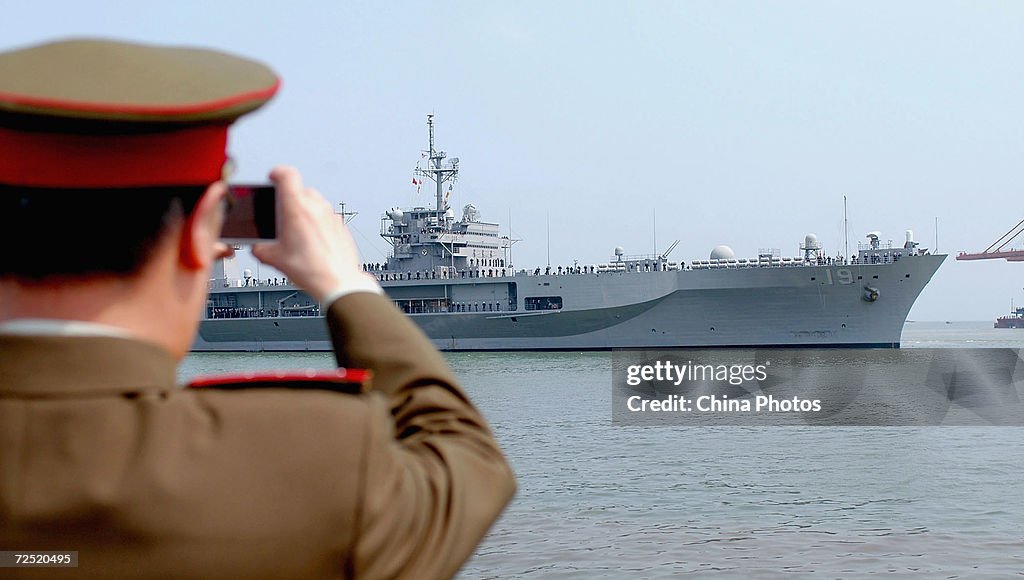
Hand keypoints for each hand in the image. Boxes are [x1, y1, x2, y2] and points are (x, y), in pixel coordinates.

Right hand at [251, 166, 372, 301]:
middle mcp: (316, 207)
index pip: (287, 175)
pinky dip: (318, 223)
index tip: (273, 178)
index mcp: (297, 209)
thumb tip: (257, 247)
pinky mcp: (341, 226)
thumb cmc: (311, 270)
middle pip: (300, 190)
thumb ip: (259, 248)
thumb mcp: (274, 259)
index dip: (277, 173)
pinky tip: (312, 241)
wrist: (338, 282)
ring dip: (305, 211)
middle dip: (289, 200)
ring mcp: (331, 216)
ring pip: (315, 203)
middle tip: (282, 216)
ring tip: (297, 232)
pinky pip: (326, 217)